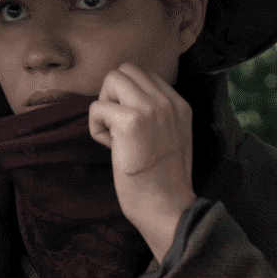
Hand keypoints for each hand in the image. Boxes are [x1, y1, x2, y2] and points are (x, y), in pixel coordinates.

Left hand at [89, 62, 195, 262]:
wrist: (167, 207)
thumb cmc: (163, 181)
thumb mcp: (173, 138)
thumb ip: (157, 116)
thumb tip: (124, 103)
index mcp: (180, 105)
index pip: (146, 76)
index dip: (130, 98)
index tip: (133, 128)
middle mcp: (168, 101)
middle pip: (127, 70)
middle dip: (113, 94)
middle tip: (117, 125)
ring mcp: (150, 109)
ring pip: (112, 79)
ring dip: (105, 105)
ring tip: (114, 134)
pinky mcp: (130, 122)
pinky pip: (97, 107)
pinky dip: (96, 128)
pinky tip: (110, 148)